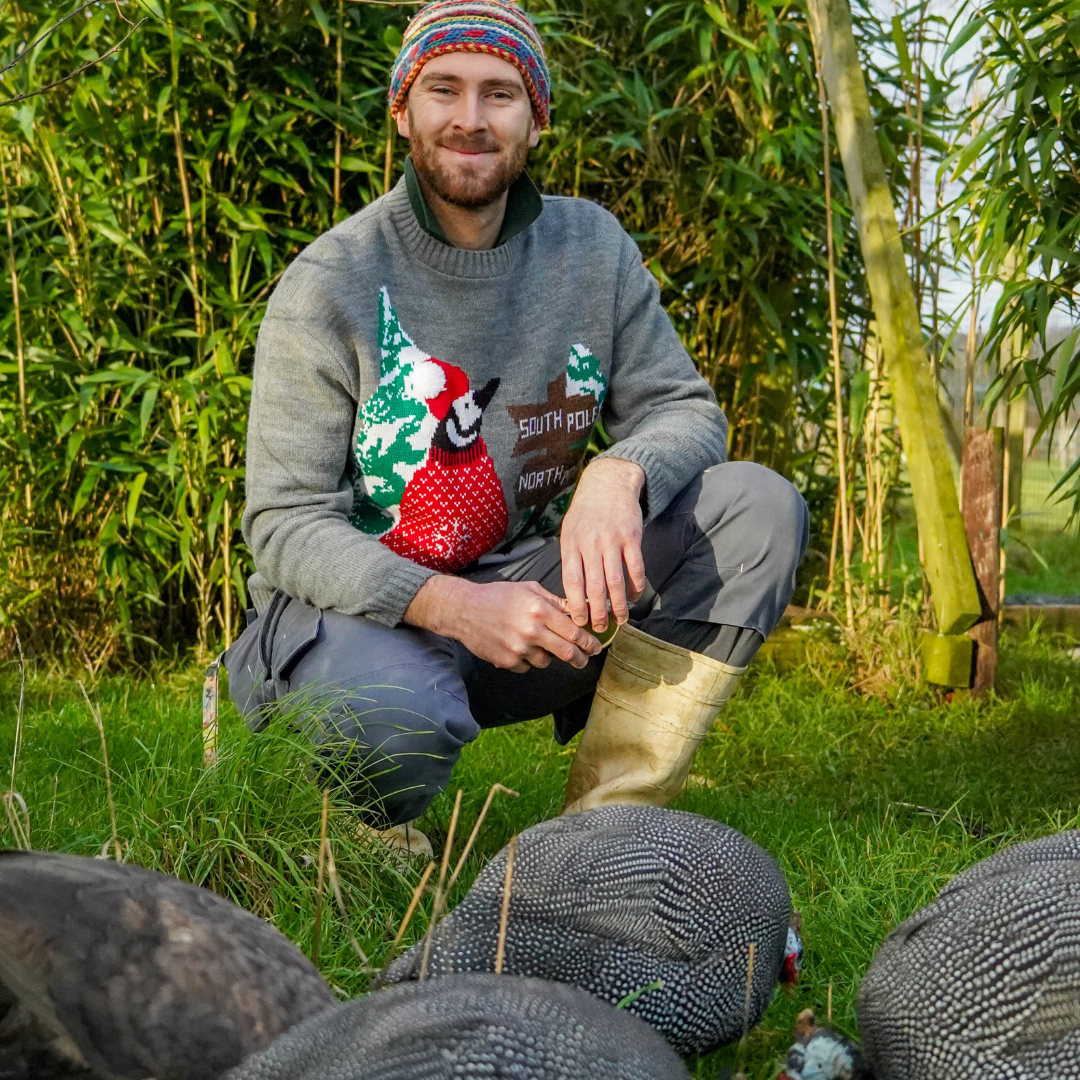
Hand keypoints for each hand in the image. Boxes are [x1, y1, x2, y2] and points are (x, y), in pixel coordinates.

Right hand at [403, 576, 602, 672]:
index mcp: (540, 610)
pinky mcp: (507, 661)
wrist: (464, 610)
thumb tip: (578, 609)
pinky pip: (527, 666)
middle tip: (585, 659)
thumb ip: (555, 601)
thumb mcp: (529, 589)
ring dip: (548, 655)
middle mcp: (532, 631)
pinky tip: (516, 645)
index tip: (596, 647)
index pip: (574, 632)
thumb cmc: (498, 596)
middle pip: (567, 652)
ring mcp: (519, 649)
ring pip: (547, 661)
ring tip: (536, 643)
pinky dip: (527, 659)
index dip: (589, 642)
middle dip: (581, 658)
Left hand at [560, 457, 646, 633]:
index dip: (576, 605)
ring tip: (620, 619)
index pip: (571, 581)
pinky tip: (635, 597)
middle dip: (598, 612)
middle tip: (600, 628)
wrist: (608, 482)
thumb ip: (571, 558)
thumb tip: (573, 594)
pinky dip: (636, 587)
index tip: (579, 622)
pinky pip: (635, 568)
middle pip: (594, 586)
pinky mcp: (632, 537)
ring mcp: (612, 540)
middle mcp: (590, 543)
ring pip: (616, 581)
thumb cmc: (586, 512)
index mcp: (571, 544)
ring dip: (619, 605)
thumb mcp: (569, 531)